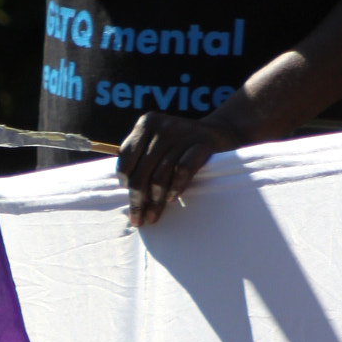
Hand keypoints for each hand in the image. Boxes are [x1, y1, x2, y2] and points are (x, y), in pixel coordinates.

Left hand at [117, 108, 243, 227]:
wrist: (217, 133)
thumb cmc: (180, 145)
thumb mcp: (158, 142)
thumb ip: (141, 159)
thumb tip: (126, 192)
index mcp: (147, 123)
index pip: (127, 155)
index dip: (124, 178)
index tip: (126, 194)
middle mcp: (163, 126)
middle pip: (143, 170)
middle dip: (137, 199)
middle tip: (137, 219)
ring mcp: (183, 134)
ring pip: (161, 176)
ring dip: (155, 202)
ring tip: (152, 217)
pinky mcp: (202, 144)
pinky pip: (182, 171)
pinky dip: (175, 188)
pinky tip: (172, 200)